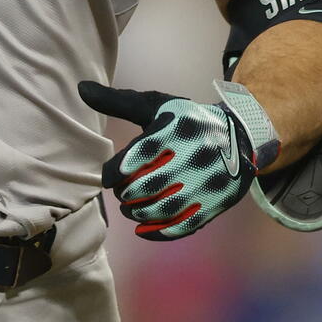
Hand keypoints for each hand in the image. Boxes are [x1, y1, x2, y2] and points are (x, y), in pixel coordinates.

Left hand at [78, 80, 279, 239]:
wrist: (240, 138)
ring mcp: (204, 184)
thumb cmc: (187, 121)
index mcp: (171, 132)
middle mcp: (190, 157)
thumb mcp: (155, 106)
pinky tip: (144, 229)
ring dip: (137, 214)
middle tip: (122, 192)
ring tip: (131, 208)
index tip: (110, 176)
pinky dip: (158, 233)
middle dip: (125, 195)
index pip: (130, 161)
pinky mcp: (214, 205)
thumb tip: (81, 88)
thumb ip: (117, 101)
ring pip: (160, 210)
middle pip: (142, 188)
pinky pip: (182, 227)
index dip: (113, 173)